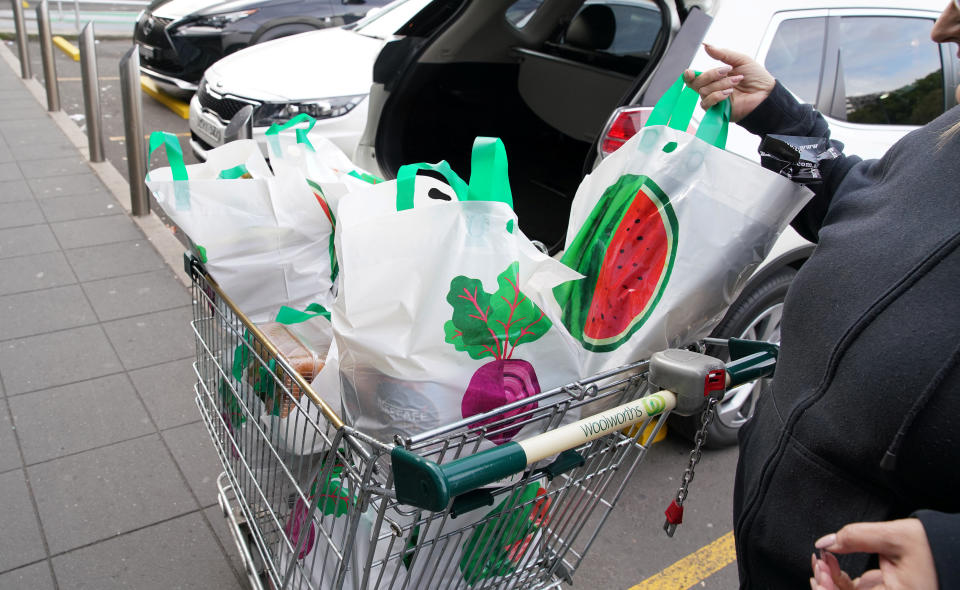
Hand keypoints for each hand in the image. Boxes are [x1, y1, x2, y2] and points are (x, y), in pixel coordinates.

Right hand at [681, 44, 774, 121]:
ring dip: (720, 84)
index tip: (690, 72)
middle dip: (711, 75)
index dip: (689, 75)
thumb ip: (722, 53)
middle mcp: (712, 89)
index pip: (694, 78)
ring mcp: (715, 100)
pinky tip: (729, 93)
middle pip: (697, 83)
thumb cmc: (757, 77)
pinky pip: (706, 104)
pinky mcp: (717, 111)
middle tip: (727, 71)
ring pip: (703, 92)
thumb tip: (706, 45)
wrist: (766, 94)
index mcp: (715, 77)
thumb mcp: (740, 60)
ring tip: (735, 82)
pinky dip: (717, 96)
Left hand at [808, 518, 937, 589]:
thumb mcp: (895, 537)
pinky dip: (837, 578)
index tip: (822, 565)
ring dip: (828, 580)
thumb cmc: (932, 548)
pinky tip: (831, 561)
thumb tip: (825, 543)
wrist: (950, 551)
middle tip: (820, 561)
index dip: (828, 588)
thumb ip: (856, 537)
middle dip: (824, 583)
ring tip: (824, 559)